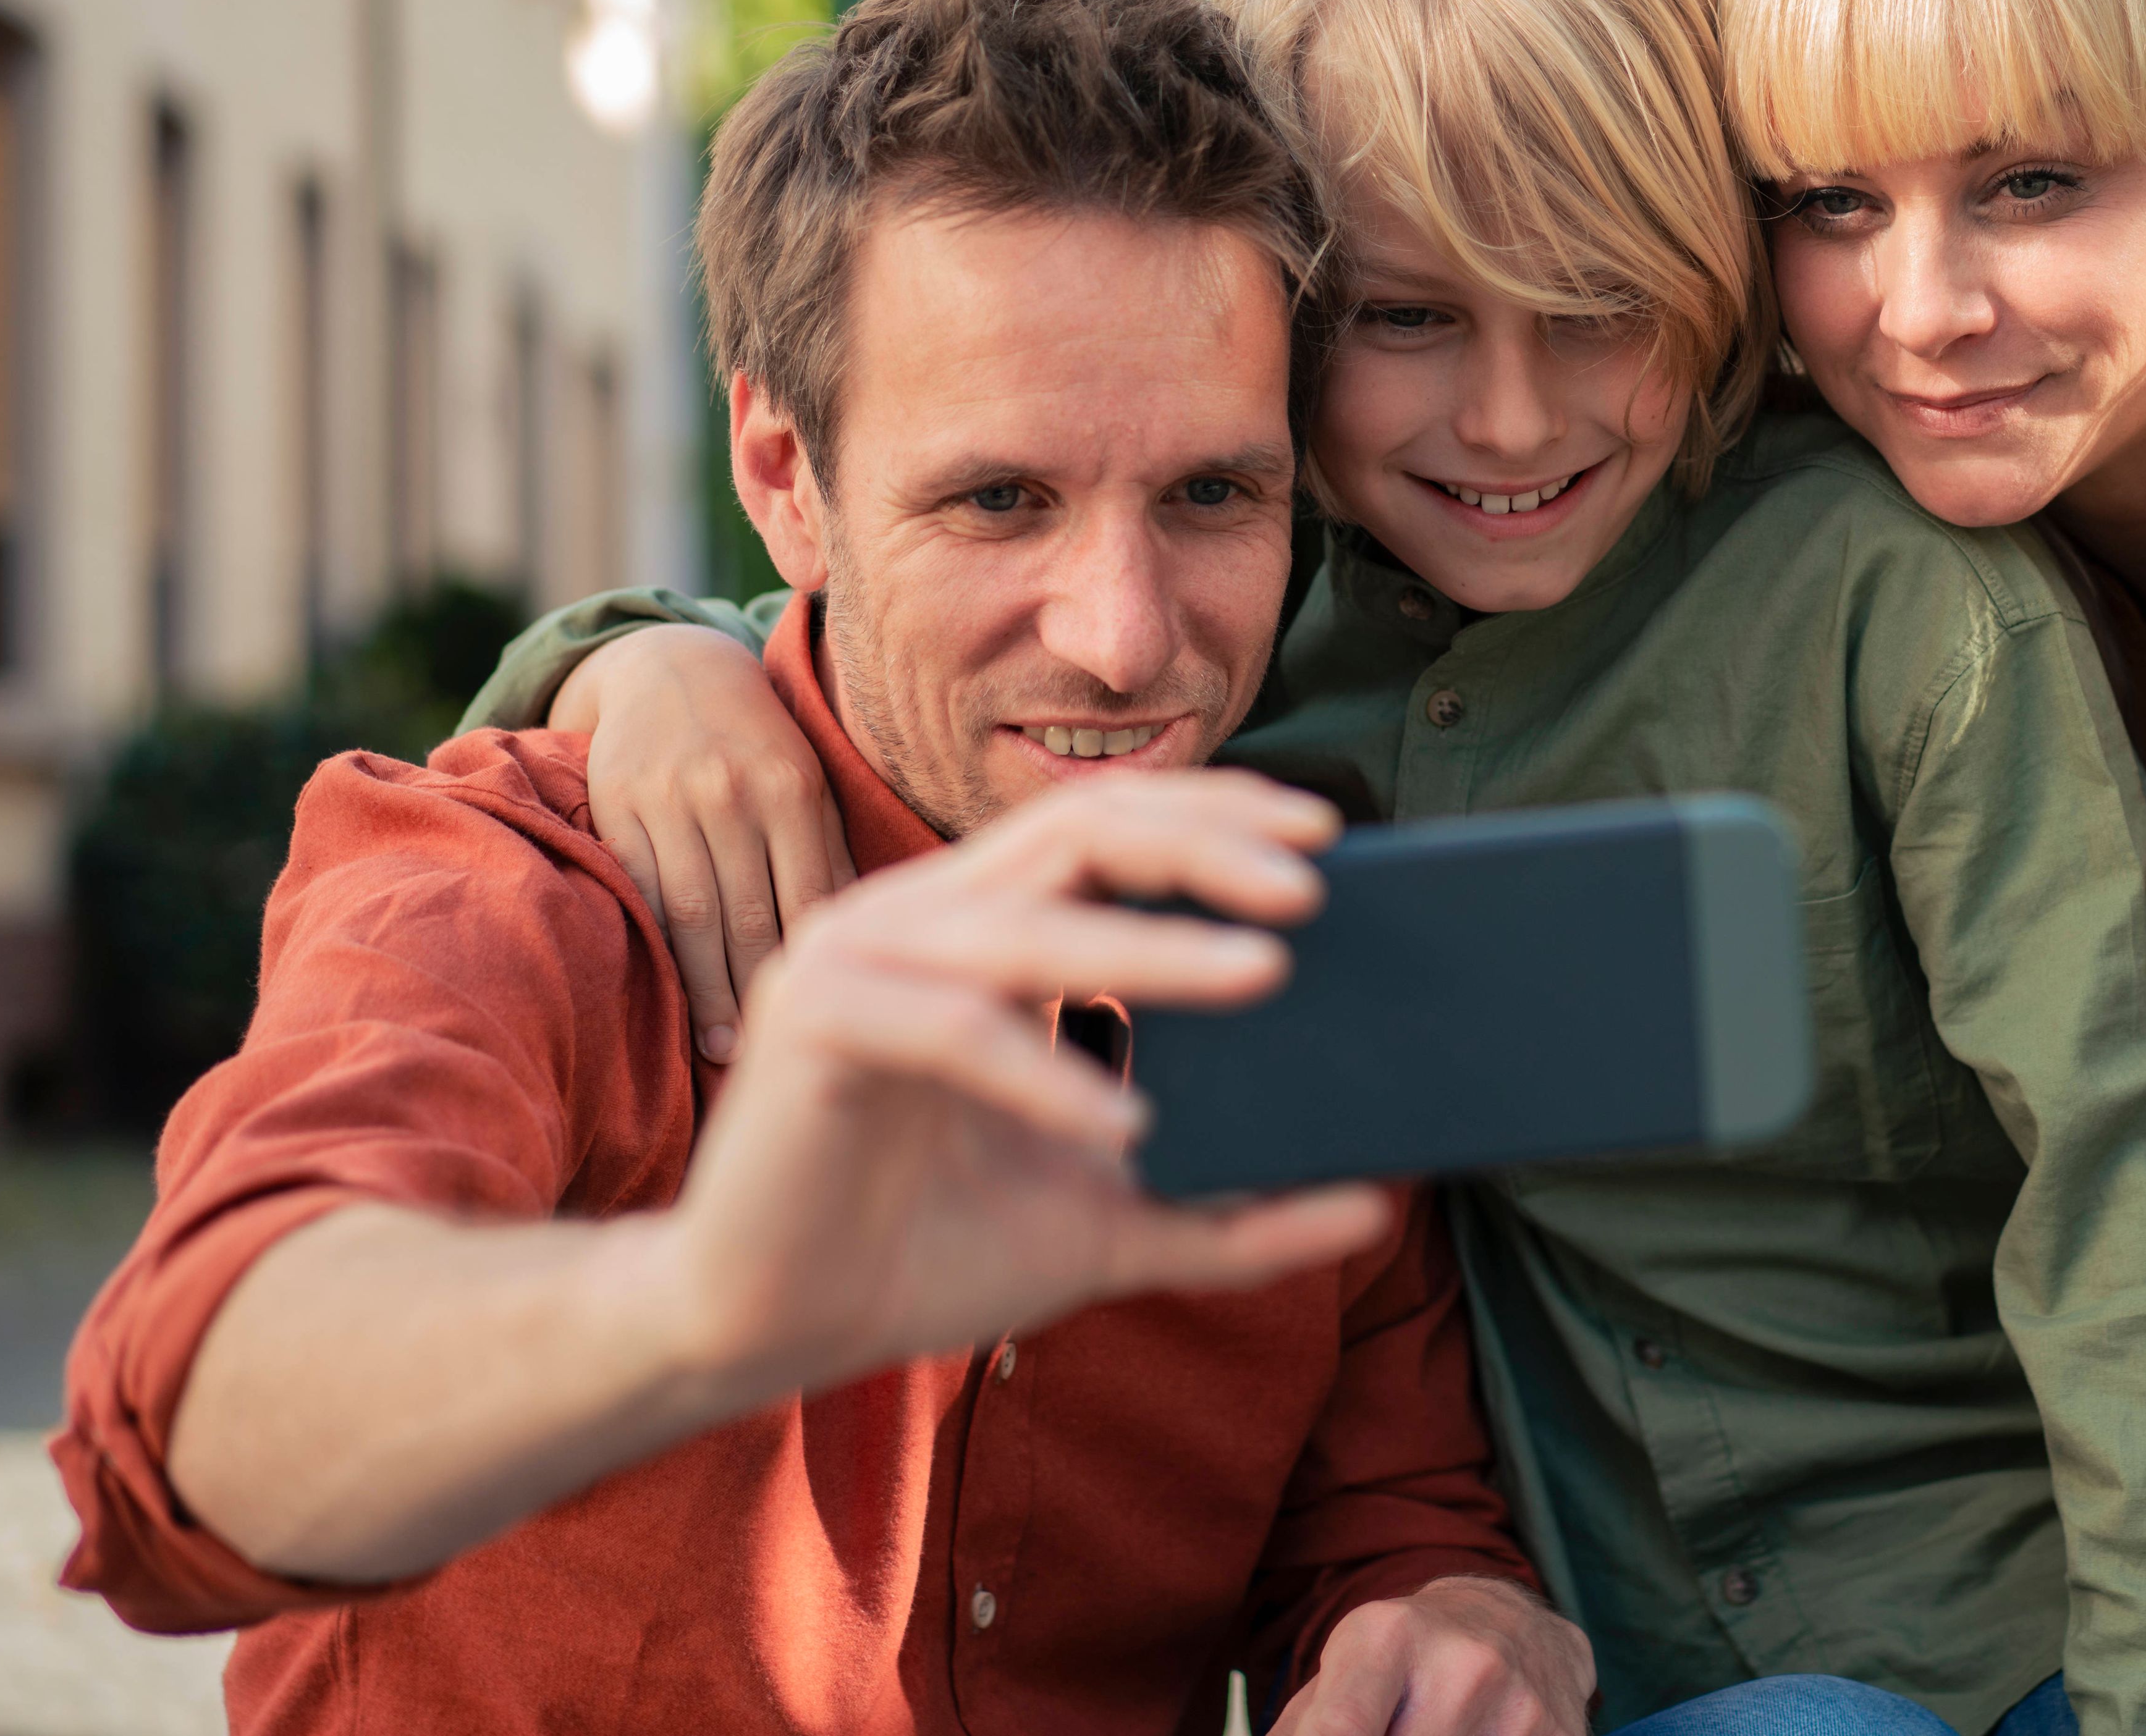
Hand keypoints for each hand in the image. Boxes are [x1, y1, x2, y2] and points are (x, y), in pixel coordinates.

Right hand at [555, 624, 852, 1062]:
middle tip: (769, 1061)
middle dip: (760, 993)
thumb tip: (868, 942)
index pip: (812, 896)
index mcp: (795, 788)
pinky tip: (670, 994)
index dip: (818, 967)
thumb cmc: (757, 743)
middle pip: (751, 916)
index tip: (827, 1024)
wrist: (671, 668)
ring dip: (707, 989)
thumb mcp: (807, 781)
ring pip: (693, 914)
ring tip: (720, 1050)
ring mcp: (673, 799)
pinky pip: (641, 892)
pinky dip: (658, 949)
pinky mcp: (619, 805)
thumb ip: (830, 852)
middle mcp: (735, 793)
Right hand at [659, 769, 1392, 1401]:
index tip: (1329, 838)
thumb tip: (1377, 1207)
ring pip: (1027, 921)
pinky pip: (952, 1029)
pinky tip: (1126, 1129)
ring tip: (1265, 975)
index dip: (1218, 816)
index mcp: (982, 930)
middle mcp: (918, 917)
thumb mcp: (1111, 1228)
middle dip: (1206, 846)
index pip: (1112, 826)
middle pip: (1080, 828)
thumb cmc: (924, 1255)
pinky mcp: (812, 1022)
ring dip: (1154, 948)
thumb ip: (1233, 1215)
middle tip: (1316, 887)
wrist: (768, 1329)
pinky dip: (1045, 1075)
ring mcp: (855, 955)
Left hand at [1277, 1577, 1594, 1735]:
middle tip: (1391, 1728)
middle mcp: (1462, 1663)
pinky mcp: (1562, 1735)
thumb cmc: (1407, 1659)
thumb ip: (1301, 1728)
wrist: (1515, 1624)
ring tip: (1428, 1729)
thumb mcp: (1343, 1670)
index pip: (1339, 1729)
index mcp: (1386, 1637)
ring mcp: (1519, 1705)